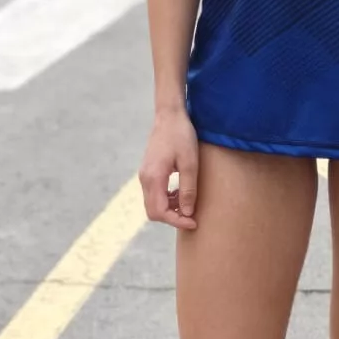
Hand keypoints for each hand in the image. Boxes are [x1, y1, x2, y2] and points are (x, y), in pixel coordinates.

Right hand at [140, 105, 199, 230]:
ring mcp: (144, 175)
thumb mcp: (190, 163)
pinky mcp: (148, 172)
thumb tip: (187, 213)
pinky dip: (167, 199)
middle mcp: (144, 179)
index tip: (193, 222)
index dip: (176, 221)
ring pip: (153, 204)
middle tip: (191, 216)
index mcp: (153, 177)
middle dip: (172, 218)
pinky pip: (154, 194)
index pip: (160, 212)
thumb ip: (188, 189)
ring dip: (170, 208)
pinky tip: (181, 192)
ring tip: (189, 202)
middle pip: (153, 212)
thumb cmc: (181, 136)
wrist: (169, 115)